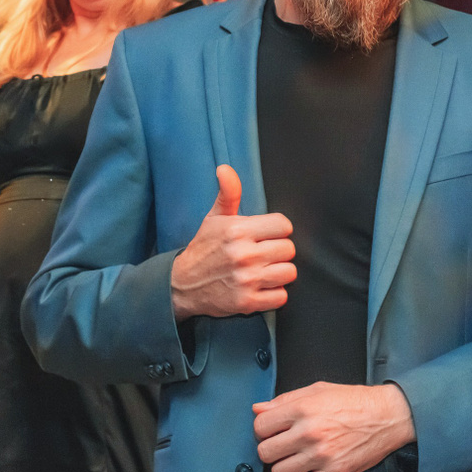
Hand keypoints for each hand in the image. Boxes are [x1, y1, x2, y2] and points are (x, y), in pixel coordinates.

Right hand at [171, 165, 296, 318]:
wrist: (181, 285)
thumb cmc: (203, 248)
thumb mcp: (214, 218)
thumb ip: (228, 193)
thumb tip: (225, 168)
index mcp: (238, 231)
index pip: (284, 225)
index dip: (277, 231)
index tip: (266, 236)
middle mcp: (244, 255)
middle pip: (289, 249)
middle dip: (278, 251)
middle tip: (263, 254)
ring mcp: (246, 280)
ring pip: (289, 273)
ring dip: (279, 273)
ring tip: (264, 270)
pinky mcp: (247, 303)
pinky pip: (281, 297)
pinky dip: (274, 294)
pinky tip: (261, 287)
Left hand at [253, 381, 415, 471]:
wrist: (388, 416)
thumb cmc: (356, 402)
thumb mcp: (318, 390)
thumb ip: (285, 400)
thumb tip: (259, 409)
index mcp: (303, 409)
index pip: (260, 427)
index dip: (264, 430)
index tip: (272, 431)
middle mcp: (309, 432)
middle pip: (265, 453)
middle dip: (271, 449)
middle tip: (283, 446)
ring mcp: (321, 455)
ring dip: (285, 467)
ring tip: (297, 458)